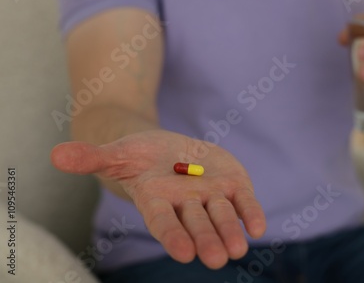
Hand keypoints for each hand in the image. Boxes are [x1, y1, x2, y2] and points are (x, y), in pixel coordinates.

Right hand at [50, 130, 265, 268]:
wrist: (167, 152)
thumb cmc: (138, 157)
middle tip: (215, 259)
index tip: (183, 252)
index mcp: (157, 201)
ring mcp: (211, 196)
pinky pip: (243, 202)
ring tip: (238, 249)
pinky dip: (251, 213)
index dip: (173, 236)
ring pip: (222, 216)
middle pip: (196, 224)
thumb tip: (56, 154)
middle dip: (206, 240)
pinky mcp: (231, 185)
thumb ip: (92, 158)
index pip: (163, 223)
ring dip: (230, 232)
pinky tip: (258, 227)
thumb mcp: (116, 154)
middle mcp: (186, 205)